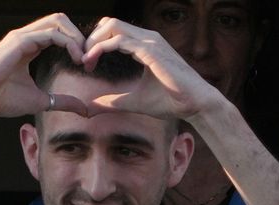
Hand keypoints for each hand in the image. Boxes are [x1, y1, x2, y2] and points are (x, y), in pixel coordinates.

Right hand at [0, 13, 88, 119]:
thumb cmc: (1, 99)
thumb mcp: (41, 101)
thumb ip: (62, 102)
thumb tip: (84, 110)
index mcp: (30, 46)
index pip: (59, 32)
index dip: (77, 45)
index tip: (87, 65)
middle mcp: (26, 37)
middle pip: (61, 20)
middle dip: (80, 36)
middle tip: (89, 59)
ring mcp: (22, 36)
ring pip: (58, 21)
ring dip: (76, 38)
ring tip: (83, 58)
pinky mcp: (19, 41)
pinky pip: (51, 33)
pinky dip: (68, 43)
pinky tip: (75, 58)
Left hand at [81, 17, 225, 121]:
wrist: (195, 105)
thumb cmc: (170, 101)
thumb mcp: (133, 102)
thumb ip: (111, 102)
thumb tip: (90, 108)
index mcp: (144, 45)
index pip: (113, 32)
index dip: (95, 44)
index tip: (86, 65)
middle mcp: (147, 38)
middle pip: (109, 23)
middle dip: (90, 39)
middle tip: (83, 61)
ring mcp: (150, 42)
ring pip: (112, 26)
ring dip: (93, 42)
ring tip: (85, 62)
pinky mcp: (151, 50)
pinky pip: (119, 40)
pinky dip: (101, 49)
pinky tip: (92, 62)